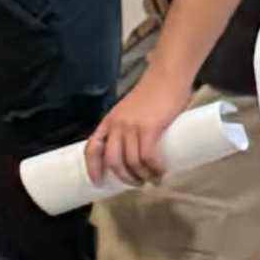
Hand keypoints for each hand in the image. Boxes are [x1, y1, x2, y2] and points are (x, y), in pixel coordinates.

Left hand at [84, 64, 193, 189]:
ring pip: (131, 162)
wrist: (167, 76)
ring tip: (152, 180)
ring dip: (141, 176)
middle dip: (124, 177)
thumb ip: (131, 127)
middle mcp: (117, 125)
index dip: (92, 168)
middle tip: (136, 183)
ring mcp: (132, 127)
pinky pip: (148, 157)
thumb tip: (138, 150)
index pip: (92, 148)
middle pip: (112, 160)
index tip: (98, 183)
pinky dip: (155, 169)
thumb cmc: (154, 92)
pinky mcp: (150, 128)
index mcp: (109, 121)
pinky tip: (161, 172)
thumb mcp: (132, 111)